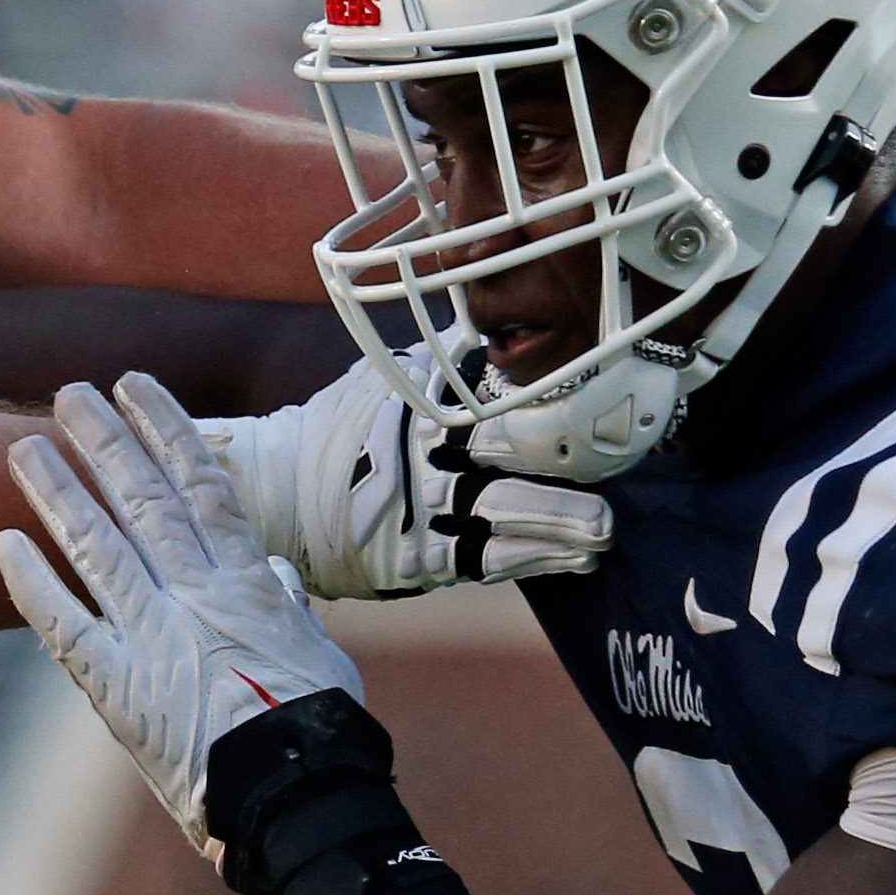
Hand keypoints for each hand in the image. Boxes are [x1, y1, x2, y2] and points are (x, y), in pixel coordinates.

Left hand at [0, 374, 366, 840]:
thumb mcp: (314, 651)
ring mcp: (150, 636)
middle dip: (103, 441)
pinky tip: (3, 542)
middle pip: (141, 500)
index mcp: (246, 581)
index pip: (202, 484)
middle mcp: (193, 595)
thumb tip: (276, 579)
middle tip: (69, 395)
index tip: (136, 387)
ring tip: (24, 447)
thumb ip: (285, 606)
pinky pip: (63, 623)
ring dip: (57, 492)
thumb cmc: (314, 727)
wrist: (290, 794)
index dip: (166, 428)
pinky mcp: (115, 685)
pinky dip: (31, 582)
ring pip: (96, 545)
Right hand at [211, 353, 612, 599]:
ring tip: (605, 530)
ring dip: (563, 524)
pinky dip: (537, 560)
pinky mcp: (425, 557)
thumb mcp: (384, 380)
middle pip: (512, 454)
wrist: (281, 495)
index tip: (599, 405)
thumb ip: (442, 367)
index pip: (497, 399)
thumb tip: (493, 333)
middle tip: (614, 470)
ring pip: (509, 514)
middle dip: (566, 464)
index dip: (551, 404)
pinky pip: (491, 560)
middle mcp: (430, 454)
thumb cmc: (339, 431)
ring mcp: (429, 508)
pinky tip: (577, 560)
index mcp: (424, 405)